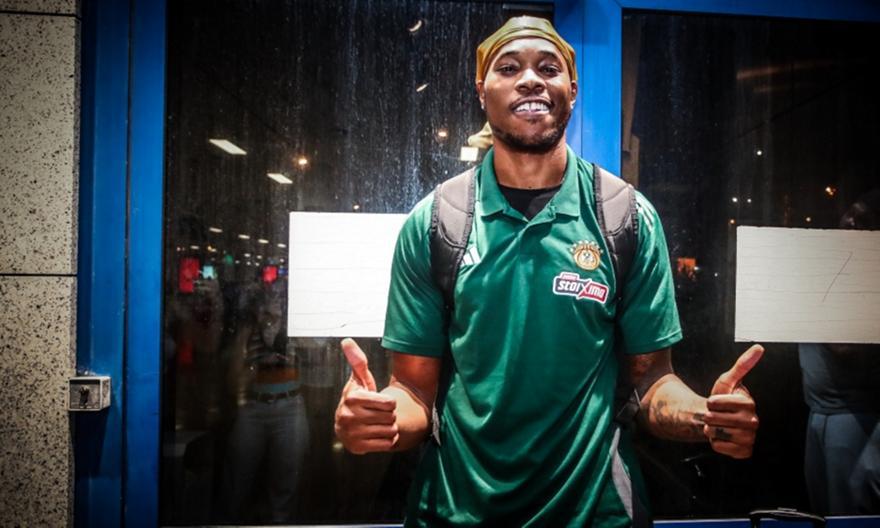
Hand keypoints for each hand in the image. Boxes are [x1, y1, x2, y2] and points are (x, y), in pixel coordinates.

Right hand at [334, 338, 398, 453]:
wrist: (348, 425)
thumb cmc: (358, 399)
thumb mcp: (359, 380)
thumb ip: (357, 361)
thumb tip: (346, 340)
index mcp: (352, 398)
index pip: (389, 402)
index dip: (389, 402)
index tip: (381, 402)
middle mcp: (349, 416)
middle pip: (390, 417)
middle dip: (389, 416)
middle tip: (379, 414)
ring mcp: (352, 433)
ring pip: (390, 430)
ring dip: (389, 428)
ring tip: (379, 424)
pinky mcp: (357, 448)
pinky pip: (387, 444)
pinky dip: (387, 440)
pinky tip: (378, 434)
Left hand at [703, 344, 763, 458]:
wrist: (720, 419)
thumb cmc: (723, 398)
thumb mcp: (728, 380)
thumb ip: (742, 365)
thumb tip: (759, 348)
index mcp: (749, 403)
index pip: (716, 403)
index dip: (710, 401)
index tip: (715, 400)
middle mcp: (753, 421)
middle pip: (715, 419)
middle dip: (708, 416)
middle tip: (715, 414)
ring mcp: (750, 437)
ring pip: (717, 433)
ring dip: (711, 429)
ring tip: (717, 424)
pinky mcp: (744, 451)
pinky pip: (721, 447)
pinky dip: (715, 443)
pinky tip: (722, 436)